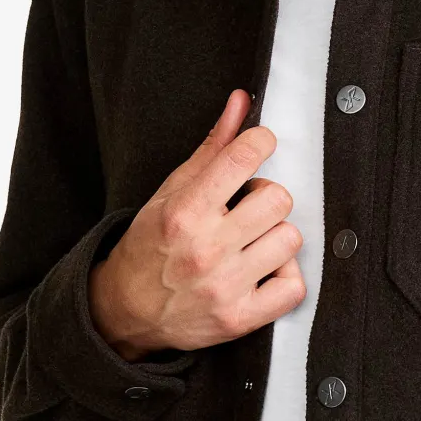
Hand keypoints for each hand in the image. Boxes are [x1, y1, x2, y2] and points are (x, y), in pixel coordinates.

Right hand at [88, 88, 304, 357]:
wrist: (126, 310)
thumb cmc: (151, 245)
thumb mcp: (172, 191)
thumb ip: (213, 147)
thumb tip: (243, 102)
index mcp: (185, 211)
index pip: (242, 157)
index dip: (261, 142)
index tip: (259, 147)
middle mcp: (205, 248)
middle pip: (277, 198)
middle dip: (267, 196)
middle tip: (249, 206)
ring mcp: (224, 286)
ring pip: (290, 239)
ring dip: (276, 237)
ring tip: (254, 241)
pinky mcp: (239, 318)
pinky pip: (293, 287)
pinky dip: (285, 278)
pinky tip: (264, 271)